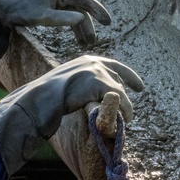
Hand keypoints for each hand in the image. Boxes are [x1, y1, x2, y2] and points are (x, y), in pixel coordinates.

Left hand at [0, 0, 110, 66]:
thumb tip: (82, 19)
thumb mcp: (43, 17)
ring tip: (84, 43)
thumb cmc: (20, 10)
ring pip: (73, 12)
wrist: (0, 7)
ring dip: (80, 27)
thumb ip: (63, 18)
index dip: (98, 11)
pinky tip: (74, 34)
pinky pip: (65, 14)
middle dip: (88, 25)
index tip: (108, 22)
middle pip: (80, 8)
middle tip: (92, 42)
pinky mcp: (47, 6)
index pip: (84, 0)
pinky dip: (71, 24)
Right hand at [0, 55, 142, 174]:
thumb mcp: (66, 85)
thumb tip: (92, 96)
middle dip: (127, 92)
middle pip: (118, 77)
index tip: (140, 87)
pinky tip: (125, 119)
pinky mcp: (100, 82)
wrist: (40, 99)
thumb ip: (82, 86)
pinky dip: (125, 109)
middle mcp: (93, 62)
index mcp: (85, 60)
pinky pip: (120, 98)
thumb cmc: (48, 97)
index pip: (113, 65)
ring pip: (120, 90)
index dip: (128, 76)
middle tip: (133, 106)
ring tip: (127, 118)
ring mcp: (97, 71)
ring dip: (125, 105)